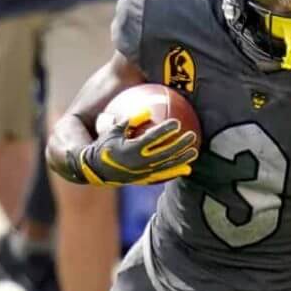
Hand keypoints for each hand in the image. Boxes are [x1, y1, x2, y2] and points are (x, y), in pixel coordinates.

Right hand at [64, 113, 197, 186]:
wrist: (96, 170)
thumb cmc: (104, 146)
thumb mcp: (112, 130)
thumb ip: (130, 121)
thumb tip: (147, 110)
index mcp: (131, 149)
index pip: (152, 138)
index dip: (165, 131)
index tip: (177, 123)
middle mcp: (139, 163)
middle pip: (165, 153)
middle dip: (180, 144)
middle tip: (192, 136)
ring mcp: (143, 173)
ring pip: (167, 166)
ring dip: (182, 159)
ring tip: (194, 152)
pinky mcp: (145, 179)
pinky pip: (163, 176)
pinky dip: (175, 172)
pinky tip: (187, 168)